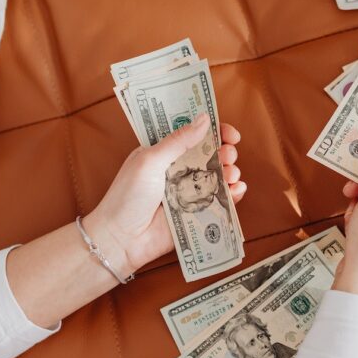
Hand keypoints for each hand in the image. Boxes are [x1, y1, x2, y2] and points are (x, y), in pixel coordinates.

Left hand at [84, 114, 245, 274]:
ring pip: (219, 177)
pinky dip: (233, 195)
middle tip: (228, 155)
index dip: (214, 131)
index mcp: (165, 152)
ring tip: (230, 174)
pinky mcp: (197, 213)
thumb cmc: (127, 196)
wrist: (121, 238)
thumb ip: (178, 141)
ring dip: (231, 171)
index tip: (229, 133)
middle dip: (226, 151)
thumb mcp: (150, 161)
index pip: (194, 134)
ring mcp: (190, 192)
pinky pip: (220, 201)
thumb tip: (204, 119)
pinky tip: (236, 190)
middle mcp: (180, 170)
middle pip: (211, 154)